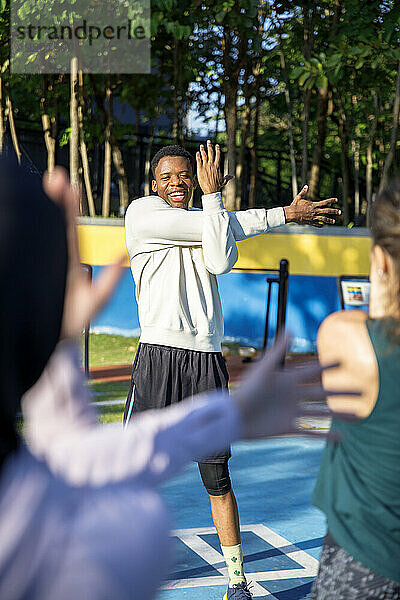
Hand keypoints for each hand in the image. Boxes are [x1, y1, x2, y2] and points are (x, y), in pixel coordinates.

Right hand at [43, 167, 124, 339]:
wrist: (51, 343)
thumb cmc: (73, 323)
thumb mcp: (96, 300)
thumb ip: (110, 278)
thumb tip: (123, 252)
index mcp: (69, 261)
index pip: (69, 227)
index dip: (68, 205)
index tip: (67, 183)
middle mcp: (54, 258)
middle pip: (54, 223)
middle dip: (55, 199)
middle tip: (55, 175)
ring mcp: (41, 263)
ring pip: (41, 230)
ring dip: (43, 208)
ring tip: (46, 184)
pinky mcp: (29, 270)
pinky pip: (27, 246)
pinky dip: (26, 229)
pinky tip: (25, 212)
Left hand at [196, 139, 233, 194]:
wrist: (211, 190)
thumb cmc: (217, 186)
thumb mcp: (223, 181)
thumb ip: (227, 177)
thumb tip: (233, 176)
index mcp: (217, 166)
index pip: (218, 155)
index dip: (217, 149)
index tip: (216, 145)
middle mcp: (211, 164)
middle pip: (211, 153)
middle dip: (210, 146)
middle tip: (209, 141)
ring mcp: (205, 166)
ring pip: (204, 155)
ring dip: (203, 149)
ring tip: (201, 145)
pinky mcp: (200, 169)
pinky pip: (199, 160)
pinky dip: (198, 156)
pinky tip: (197, 152)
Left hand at [232, 335, 359, 439]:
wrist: (234, 417)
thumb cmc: (246, 390)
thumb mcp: (264, 369)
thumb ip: (278, 351)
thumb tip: (291, 329)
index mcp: (287, 380)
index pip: (311, 370)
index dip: (327, 366)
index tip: (342, 362)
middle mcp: (292, 395)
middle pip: (322, 392)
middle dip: (342, 391)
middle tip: (363, 390)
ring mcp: (291, 412)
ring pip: (321, 412)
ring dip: (340, 413)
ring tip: (358, 415)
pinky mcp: (287, 428)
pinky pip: (310, 432)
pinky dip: (325, 435)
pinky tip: (341, 437)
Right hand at [283, 185, 339, 226]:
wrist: (291, 214)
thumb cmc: (294, 205)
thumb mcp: (298, 197)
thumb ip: (303, 192)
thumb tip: (306, 186)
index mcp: (313, 205)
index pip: (325, 202)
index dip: (331, 200)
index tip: (336, 200)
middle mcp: (315, 211)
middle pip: (326, 211)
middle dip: (334, 211)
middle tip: (340, 212)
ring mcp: (313, 217)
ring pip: (323, 219)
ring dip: (329, 220)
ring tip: (334, 221)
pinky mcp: (310, 222)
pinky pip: (317, 224)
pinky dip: (320, 225)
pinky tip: (323, 226)